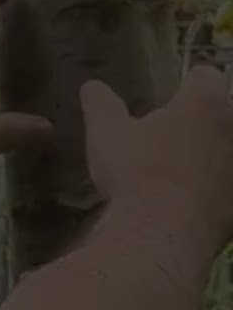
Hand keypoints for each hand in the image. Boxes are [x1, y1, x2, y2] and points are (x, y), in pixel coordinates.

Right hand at [83, 66, 232, 243]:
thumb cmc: (136, 172)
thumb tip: (91, 86)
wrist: (163, 233)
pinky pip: (226, 190)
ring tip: (181, 172)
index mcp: (205, 104)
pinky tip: (189, 203)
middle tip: (173, 137)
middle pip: (224, 114)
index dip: (188, 84)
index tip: (172, 98)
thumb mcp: (106, 134)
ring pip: (228, 153)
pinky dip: (214, 191)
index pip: (205, 76)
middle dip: (203, 122)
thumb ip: (101, 106)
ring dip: (213, 157)